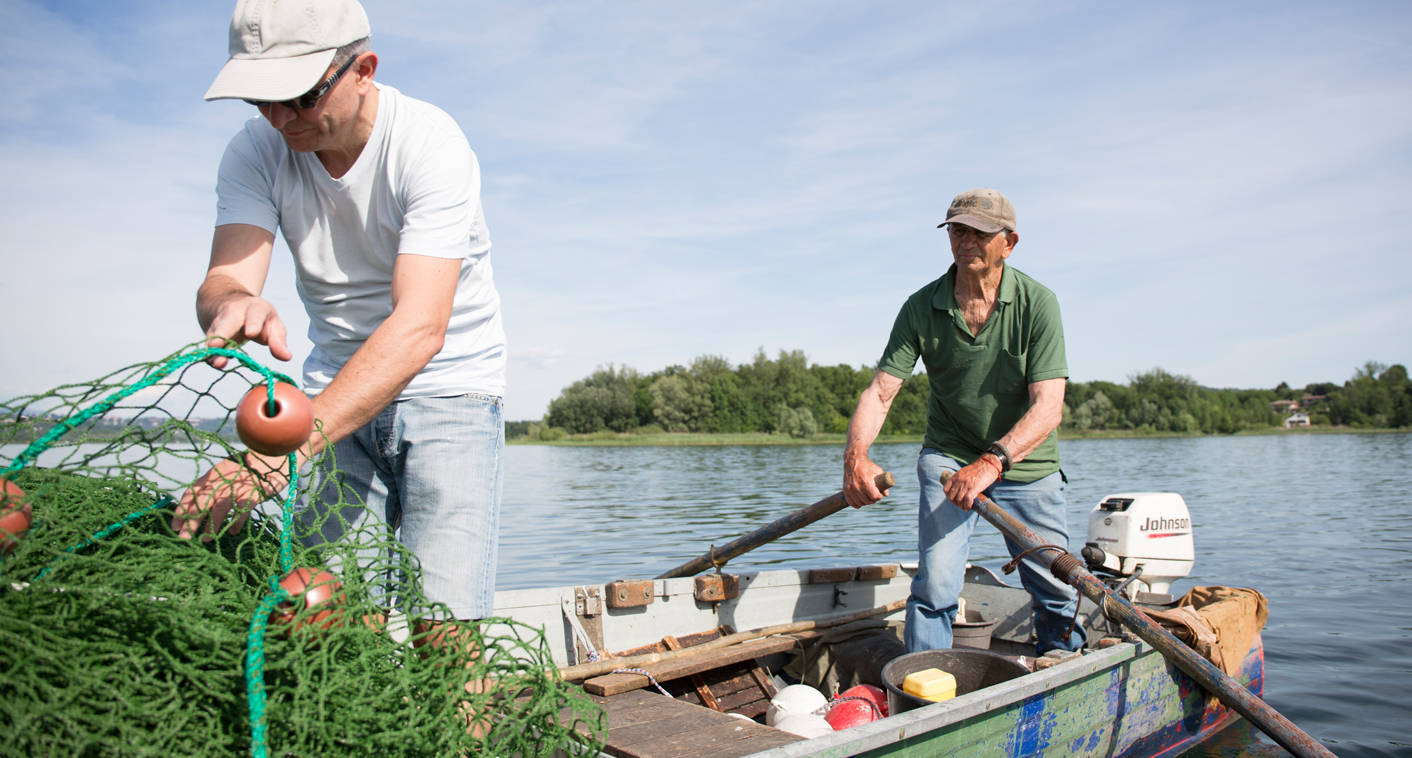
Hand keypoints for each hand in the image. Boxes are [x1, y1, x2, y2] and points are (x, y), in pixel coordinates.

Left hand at [172, 452, 287, 539]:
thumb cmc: (248, 466)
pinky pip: (242, 511)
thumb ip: (213, 485)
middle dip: (191, 521)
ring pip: (220, 508)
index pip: (191, 492)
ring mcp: (237, 487)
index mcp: (213, 474)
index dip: (181, 509)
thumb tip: (197, 504)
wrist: (274, 456)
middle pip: (202, 502)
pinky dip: (236, 522)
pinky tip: (232, 531)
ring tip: (206, 539)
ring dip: (212, 525)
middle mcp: (222, 480)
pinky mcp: (253, 493)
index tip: (175, 525)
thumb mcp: (226, 471)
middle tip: (183, 537)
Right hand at [204, 296, 291, 368]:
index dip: (253, 323)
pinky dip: (210, 354)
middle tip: (218, 346)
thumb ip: (278, 341)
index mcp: (255, 308)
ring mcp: (220, 321)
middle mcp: (234, 312)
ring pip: (215, 334)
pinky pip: (209, 343)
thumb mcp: (273, 325)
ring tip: (216, 362)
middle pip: (227, 322)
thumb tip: (287, 357)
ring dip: (214, 349)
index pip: (254, 315)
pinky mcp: (211, 332)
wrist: (233, 304)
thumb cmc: (261, 319)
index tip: (251, 333)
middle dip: (223, 334)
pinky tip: (212, 362)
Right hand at [843, 454, 890, 507]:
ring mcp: (850, 489)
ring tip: (868, 498)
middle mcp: (857, 487)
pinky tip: (860, 503)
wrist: (853, 460)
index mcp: (866, 482)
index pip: (874, 497)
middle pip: (868, 501)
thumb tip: (886, 495)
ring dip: (865, 502)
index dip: (879, 497)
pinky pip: (851, 502)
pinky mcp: (845, 489)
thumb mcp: (878, 471)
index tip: (879, 495)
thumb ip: (883, 483)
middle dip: (873, 500)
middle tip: (874, 496)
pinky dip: (856, 504)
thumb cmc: (867, 465)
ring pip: (860, 503)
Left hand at [942, 458, 1000, 510]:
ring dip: (962, 506)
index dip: (948, 496)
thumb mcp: (965, 472)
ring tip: (965, 507)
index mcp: (956, 476)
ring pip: (959, 500)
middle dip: (955, 503)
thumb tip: (960, 489)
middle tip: (961, 505)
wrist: (988, 464)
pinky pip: (967, 500)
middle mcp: (959, 480)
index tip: (953, 499)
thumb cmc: (979, 469)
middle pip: (951, 496)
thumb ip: (960, 479)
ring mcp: (966, 484)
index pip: (946, 489)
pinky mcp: (974, 488)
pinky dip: (967, 506)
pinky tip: (969, 507)